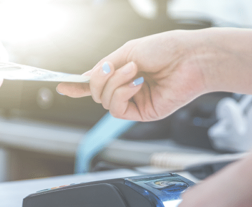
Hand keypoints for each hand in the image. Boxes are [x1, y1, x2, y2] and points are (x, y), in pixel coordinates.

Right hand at [57, 30, 208, 120]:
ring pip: (104, 101)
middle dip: (98, 79)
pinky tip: (136, 84)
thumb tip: (84, 78)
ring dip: (114, 83)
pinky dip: (121, 94)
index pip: (96, 83)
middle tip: (111, 67)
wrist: (190, 57)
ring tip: (135, 70)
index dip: (78, 85)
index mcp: (122, 73)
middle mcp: (126, 89)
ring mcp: (134, 102)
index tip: (61, 85)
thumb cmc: (164, 49)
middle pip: (95, 93)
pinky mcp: (142, 113)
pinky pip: (117, 109)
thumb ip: (105, 67)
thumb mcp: (127, 52)